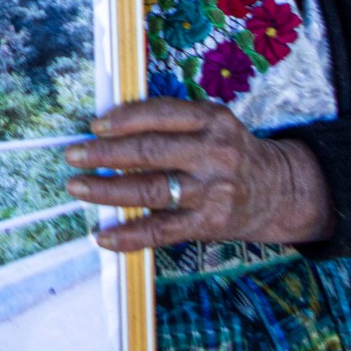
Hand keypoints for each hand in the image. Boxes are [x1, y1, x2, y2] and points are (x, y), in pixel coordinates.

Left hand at [61, 98, 333, 248]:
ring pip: (151, 191)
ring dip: (108, 190)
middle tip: (73, 155)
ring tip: (78, 187)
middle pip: (151, 152)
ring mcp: (212, 191)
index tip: (95, 125)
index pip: (162, 114)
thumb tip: (106, 129)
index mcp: (213, 120)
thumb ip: (169, 124)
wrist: (277, 190)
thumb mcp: (211, 125)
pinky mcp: (209, 224)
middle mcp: (215, 153)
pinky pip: (162, 231)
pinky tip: (104, 236)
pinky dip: (129, 235)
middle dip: (105, 154)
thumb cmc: (228, 153)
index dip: (125, 119)